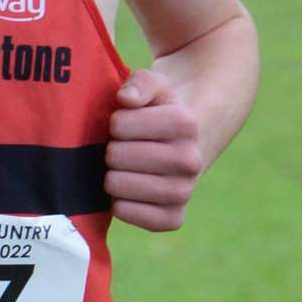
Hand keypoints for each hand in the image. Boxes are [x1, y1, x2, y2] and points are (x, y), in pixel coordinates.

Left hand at [105, 69, 202, 231]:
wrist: (181, 143)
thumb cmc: (156, 110)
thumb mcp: (152, 84)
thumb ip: (140, 83)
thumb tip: (126, 100)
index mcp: (185, 124)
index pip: (120, 125)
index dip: (113, 122)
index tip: (123, 122)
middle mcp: (191, 160)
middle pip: (116, 156)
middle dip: (110, 148)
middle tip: (121, 146)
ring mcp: (184, 192)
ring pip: (118, 186)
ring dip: (110, 175)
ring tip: (121, 166)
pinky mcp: (173, 218)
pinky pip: (128, 213)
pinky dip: (118, 203)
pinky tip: (125, 190)